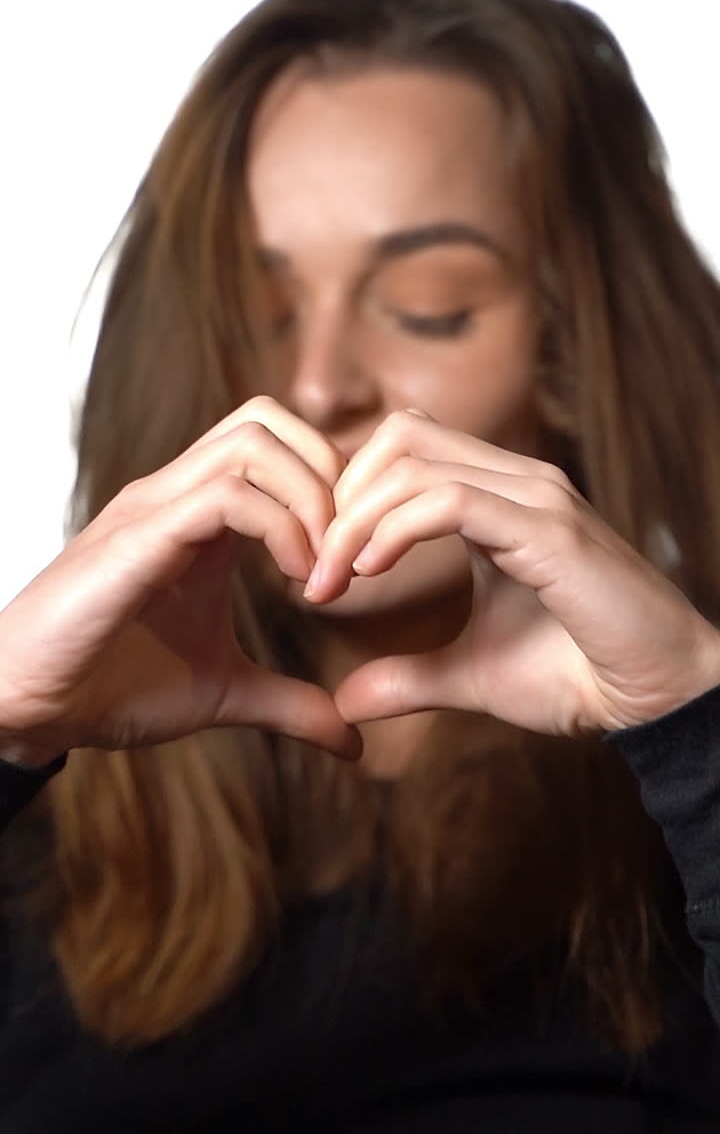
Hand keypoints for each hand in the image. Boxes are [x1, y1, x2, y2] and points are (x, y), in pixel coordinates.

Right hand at [0, 397, 359, 763]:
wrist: (32, 708)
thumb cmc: (113, 686)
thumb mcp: (225, 694)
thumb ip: (290, 704)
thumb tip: (353, 741)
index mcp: (201, 515)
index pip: (278, 443)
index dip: (334, 487)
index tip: (357, 563)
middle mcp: (178, 494)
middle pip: (270, 419)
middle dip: (332, 475)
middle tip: (350, 553)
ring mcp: (156, 507)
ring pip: (254, 441)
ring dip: (314, 499)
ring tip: (327, 574)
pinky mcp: (138, 536)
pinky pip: (227, 496)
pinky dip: (283, 529)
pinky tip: (300, 585)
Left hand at [307, 410, 719, 735]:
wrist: (658, 699)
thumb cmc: (577, 675)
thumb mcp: (470, 674)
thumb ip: (407, 678)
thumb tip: (343, 702)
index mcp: (497, 497)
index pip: (401, 450)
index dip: (346, 497)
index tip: (316, 569)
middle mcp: (516, 480)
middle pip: (397, 436)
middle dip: (338, 499)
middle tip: (313, 571)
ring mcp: (536, 496)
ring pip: (414, 461)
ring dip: (354, 519)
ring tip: (331, 581)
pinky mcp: (549, 529)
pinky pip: (450, 501)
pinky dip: (395, 530)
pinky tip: (369, 573)